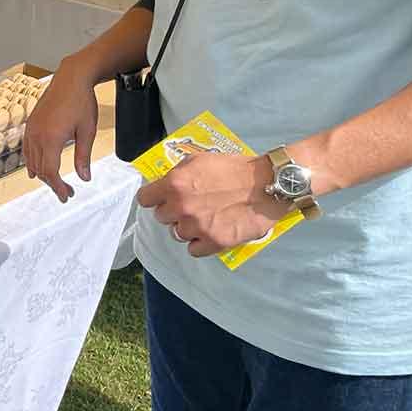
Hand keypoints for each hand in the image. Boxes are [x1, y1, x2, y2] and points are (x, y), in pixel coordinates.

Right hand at [22, 57, 98, 202]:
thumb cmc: (81, 102)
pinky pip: (27, 149)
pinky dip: (32, 161)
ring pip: (31, 161)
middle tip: (67, 192)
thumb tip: (84, 178)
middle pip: (40, 169)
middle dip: (53, 184)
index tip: (67, 196)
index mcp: (51, 139)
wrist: (71, 78)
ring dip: (42, 174)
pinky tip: (37, 167)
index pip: (51, 172)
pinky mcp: (30, 124)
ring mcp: (31, 129)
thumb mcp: (87, 131)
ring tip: (55, 182)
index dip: (58, 187)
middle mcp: (36, 135)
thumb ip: (83, 156)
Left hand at [138, 154, 289, 256]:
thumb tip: (164, 185)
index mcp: (174, 184)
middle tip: (191, 206)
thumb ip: (177, 174)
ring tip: (205, 218)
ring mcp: (197, 226)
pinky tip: (211, 232)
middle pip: (161, 217)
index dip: (153, 198)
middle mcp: (181, 207)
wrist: (267, 185)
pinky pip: (194, 250)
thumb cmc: (234, 169)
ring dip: (187, 228)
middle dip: (173, 212)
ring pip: (177, 234)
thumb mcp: (199, 160)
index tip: (160, 199)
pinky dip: (201, 243)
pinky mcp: (214, 242)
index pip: (144, 199)